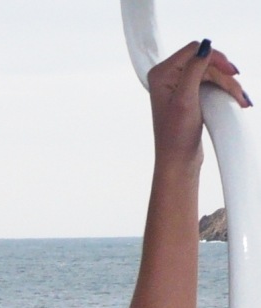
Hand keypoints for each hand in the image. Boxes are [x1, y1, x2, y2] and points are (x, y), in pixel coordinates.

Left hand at [148, 41, 250, 169]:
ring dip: (227, 85)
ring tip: (242, 100)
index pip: (194, 51)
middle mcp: (167, 76)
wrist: (178, 163)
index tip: (232, 73)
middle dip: (224, 76)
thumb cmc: (177, 137)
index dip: (216, 58)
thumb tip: (205, 47)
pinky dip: (224, 90)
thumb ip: (193, 70)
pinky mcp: (188, 95)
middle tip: (239, 93)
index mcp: (161, 74)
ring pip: (211, 73)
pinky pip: (210, 83)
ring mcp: (178, 85)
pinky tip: (238, 99)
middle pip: (205, 62)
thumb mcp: (185, 100)